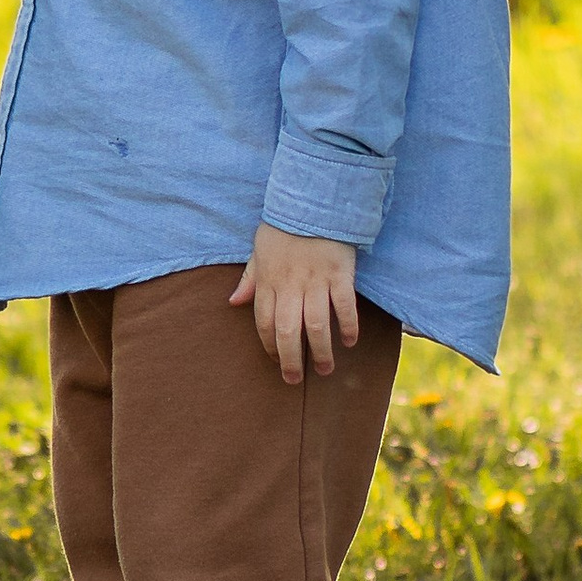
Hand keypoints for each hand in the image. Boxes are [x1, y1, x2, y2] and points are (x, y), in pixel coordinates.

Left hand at [230, 226, 359, 383]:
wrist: (313, 201)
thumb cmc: (283, 228)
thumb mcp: (259, 250)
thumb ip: (249, 279)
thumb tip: (233, 303)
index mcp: (269, 280)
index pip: (264, 322)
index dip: (268, 345)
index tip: (275, 361)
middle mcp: (291, 284)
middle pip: (287, 331)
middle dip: (290, 359)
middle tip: (294, 379)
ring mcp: (316, 280)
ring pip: (316, 324)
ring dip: (320, 350)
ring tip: (324, 369)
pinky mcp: (340, 274)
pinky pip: (344, 306)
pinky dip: (347, 326)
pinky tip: (348, 341)